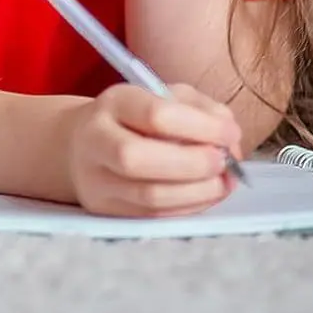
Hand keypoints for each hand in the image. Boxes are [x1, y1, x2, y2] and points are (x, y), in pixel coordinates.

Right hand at [67, 83, 243, 216]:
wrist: (81, 145)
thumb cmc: (133, 118)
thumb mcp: (161, 96)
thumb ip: (198, 108)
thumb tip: (229, 135)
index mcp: (113, 103)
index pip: (155, 114)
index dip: (201, 127)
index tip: (231, 133)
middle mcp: (96, 140)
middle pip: (139, 159)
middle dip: (194, 164)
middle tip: (224, 162)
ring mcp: (97, 180)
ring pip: (149, 195)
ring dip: (197, 192)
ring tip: (223, 181)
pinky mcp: (107, 210)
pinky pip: (154, 215)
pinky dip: (188, 207)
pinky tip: (206, 194)